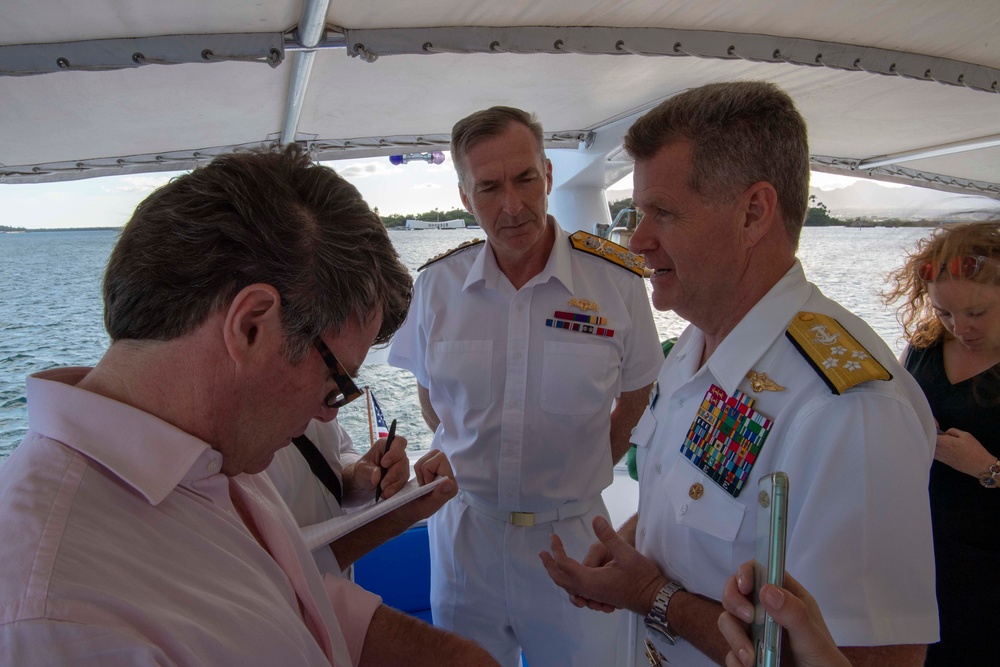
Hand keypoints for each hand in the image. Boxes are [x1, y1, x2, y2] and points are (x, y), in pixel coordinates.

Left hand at [354, 433, 409, 498]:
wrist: (365, 481)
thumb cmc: (363, 470)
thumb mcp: (361, 469)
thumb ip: (368, 471)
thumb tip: (377, 476)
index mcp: (386, 445)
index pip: (399, 442)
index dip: (395, 452)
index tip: (384, 463)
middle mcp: (397, 454)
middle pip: (402, 461)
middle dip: (392, 474)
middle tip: (382, 484)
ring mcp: (402, 466)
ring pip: (404, 474)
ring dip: (394, 485)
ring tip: (383, 492)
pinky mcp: (402, 477)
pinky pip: (403, 483)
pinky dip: (394, 490)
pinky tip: (386, 494)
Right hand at [393, 449, 456, 523]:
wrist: (403, 511)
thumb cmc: (413, 511)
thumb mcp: (425, 508)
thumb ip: (439, 496)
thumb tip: (449, 482)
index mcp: (450, 486)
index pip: (441, 460)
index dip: (428, 470)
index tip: (423, 485)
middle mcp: (448, 478)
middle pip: (437, 454)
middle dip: (424, 467)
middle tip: (421, 484)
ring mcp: (441, 473)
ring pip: (431, 454)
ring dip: (420, 468)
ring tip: (420, 483)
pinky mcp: (433, 470)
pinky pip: (426, 458)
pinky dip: (418, 468)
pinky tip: (419, 481)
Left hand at [539, 515, 665, 614]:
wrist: (653, 598)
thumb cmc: (642, 577)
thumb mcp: (626, 553)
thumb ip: (609, 537)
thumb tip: (596, 519)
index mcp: (591, 580)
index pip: (565, 564)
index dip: (557, 549)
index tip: (553, 536)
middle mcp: (589, 590)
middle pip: (561, 579)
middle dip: (549, 565)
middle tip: (542, 553)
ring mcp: (594, 596)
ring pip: (568, 588)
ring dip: (557, 575)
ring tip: (551, 563)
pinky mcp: (599, 597)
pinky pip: (577, 592)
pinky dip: (568, 584)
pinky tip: (570, 578)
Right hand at [718, 561, 848, 666]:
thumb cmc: (825, 661)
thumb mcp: (813, 638)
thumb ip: (794, 614)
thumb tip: (768, 590)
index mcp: (787, 598)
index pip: (761, 571)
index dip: (747, 572)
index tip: (744, 586)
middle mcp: (768, 611)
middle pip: (737, 592)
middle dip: (734, 602)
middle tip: (745, 617)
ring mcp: (756, 632)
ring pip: (729, 621)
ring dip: (734, 637)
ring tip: (750, 658)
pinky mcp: (748, 653)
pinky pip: (730, 651)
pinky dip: (735, 659)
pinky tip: (748, 666)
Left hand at [935, 428, 994, 477]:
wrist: (980, 466)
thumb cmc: (975, 451)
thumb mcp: (966, 435)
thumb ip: (953, 431)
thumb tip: (946, 433)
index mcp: (946, 443)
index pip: (931, 436)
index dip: (931, 431)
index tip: (934, 429)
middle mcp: (942, 451)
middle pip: (928, 443)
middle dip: (930, 438)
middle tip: (936, 434)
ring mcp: (942, 458)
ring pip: (930, 450)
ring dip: (932, 445)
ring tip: (939, 441)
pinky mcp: (945, 463)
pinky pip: (935, 456)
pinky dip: (934, 451)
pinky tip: (940, 448)